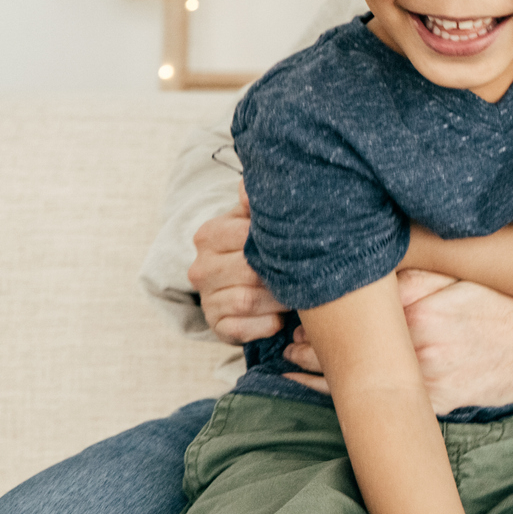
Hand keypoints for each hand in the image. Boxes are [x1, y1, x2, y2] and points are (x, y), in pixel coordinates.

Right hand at [188, 185, 288, 344]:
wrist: (252, 287)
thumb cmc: (260, 247)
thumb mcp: (257, 220)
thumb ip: (257, 202)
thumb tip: (250, 184)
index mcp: (209, 235)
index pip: (245, 235)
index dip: (279, 243)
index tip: (304, 244)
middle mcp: (201, 267)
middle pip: (249, 270)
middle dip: (283, 274)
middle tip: (310, 273)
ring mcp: (206, 299)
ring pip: (248, 300)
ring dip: (278, 300)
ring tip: (298, 295)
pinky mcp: (217, 326)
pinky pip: (241, 329)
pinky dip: (266, 325)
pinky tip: (280, 319)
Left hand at [281, 271, 512, 415]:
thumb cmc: (506, 307)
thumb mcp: (462, 276)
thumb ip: (416, 271)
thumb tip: (367, 258)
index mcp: (420, 306)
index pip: (348, 304)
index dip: (314, 301)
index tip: (292, 296)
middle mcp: (419, 343)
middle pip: (344, 342)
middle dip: (307, 336)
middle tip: (285, 330)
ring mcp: (427, 377)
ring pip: (353, 375)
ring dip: (313, 368)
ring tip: (290, 357)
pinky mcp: (436, 404)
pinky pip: (377, 404)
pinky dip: (340, 397)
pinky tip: (314, 387)